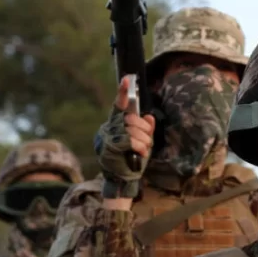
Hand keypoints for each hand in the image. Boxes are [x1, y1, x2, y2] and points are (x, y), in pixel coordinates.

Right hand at [97, 76, 155, 194]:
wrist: (125, 178)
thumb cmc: (134, 157)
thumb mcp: (144, 141)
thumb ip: (147, 128)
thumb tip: (149, 116)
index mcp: (118, 123)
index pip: (120, 105)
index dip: (123, 92)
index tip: (127, 79)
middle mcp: (110, 127)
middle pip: (131, 117)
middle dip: (144, 129)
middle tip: (147, 139)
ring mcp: (108, 136)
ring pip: (132, 129)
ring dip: (144, 140)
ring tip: (144, 149)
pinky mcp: (110, 146)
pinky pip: (130, 140)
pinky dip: (140, 146)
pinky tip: (141, 153)